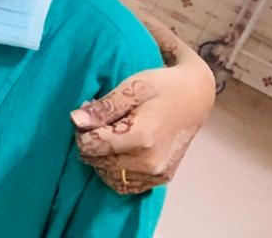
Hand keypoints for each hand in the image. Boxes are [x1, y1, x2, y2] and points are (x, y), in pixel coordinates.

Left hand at [70, 4, 215, 193]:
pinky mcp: (161, 179)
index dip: (82, 131)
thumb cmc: (162, 86)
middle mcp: (150, 162)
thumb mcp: (133, 87)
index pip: (93, 146)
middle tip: (97, 121)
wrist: (196, 96)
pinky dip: (115, 170)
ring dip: (101, 158)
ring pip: (109, 175)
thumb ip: (104, 107)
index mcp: (142, 137)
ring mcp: (157, 174)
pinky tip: (118, 151)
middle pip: (99, 162)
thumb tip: (75, 120)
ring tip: (109, 134)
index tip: (88, 114)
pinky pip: (126, 184)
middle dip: (91, 143)